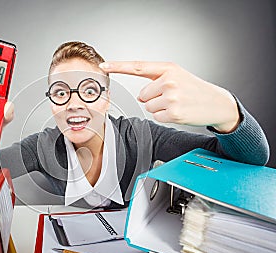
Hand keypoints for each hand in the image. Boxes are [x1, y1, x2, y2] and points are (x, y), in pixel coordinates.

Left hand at [99, 61, 239, 132]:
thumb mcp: (178, 76)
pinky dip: (165, 117)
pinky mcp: (173, 112)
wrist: (217, 103)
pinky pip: (156, 116)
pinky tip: (178, 112)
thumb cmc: (194, 90)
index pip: (138, 67)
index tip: (104, 66)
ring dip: (160, 108)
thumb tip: (140, 95)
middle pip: (142, 95)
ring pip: (148, 107)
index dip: (118, 67)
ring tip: (177, 104)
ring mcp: (171, 97)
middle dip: (153, 98)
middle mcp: (169, 80)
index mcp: (168, 68)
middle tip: (173, 97)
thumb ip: (156, 80)